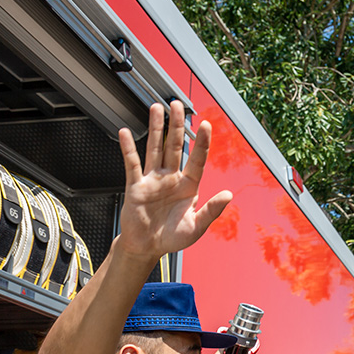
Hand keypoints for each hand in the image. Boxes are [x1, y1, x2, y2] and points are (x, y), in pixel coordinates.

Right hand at [114, 101, 231, 263]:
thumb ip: (212, 211)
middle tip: (178, 105)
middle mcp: (171, 179)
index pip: (197, 160)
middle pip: (175, 147)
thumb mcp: (196, 227)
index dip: (201, 143)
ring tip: (157, 108)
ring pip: (155, 149)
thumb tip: (228, 195)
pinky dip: (128, 148)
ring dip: (156, 128)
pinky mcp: (136, 186)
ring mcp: (153, 180)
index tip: (206, 125)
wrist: (147, 248)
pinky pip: (132, 164)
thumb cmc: (172, 238)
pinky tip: (126, 133)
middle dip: (177, 126)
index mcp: (188, 187)